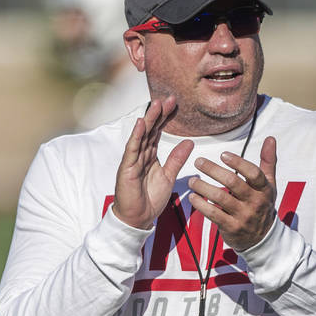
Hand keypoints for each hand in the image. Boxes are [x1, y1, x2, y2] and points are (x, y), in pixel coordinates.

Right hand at [112, 96, 194, 228]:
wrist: (138, 217)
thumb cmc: (150, 198)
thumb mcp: (169, 176)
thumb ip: (177, 158)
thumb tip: (189, 142)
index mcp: (150, 156)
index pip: (158, 132)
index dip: (165, 118)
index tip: (175, 104)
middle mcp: (141, 155)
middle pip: (150, 130)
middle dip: (159, 114)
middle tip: (168, 99)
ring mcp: (133, 160)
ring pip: (142, 136)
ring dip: (149, 120)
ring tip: (156, 104)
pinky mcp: (127, 168)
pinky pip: (132, 150)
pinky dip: (137, 136)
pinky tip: (142, 124)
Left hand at [188, 136, 277, 250]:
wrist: (262, 238)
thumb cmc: (262, 204)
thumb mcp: (268, 184)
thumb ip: (268, 161)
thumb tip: (270, 138)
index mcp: (264, 189)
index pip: (253, 173)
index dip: (238, 163)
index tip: (223, 154)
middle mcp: (255, 202)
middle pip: (233, 183)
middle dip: (213, 170)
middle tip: (198, 161)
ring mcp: (243, 216)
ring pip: (220, 198)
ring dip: (203, 187)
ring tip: (192, 180)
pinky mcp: (232, 228)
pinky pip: (213, 214)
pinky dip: (201, 205)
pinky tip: (193, 197)